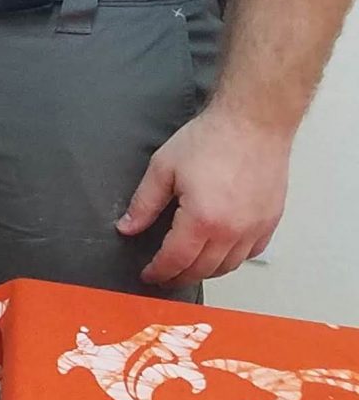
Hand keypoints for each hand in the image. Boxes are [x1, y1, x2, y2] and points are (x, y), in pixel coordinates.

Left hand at [120, 108, 292, 285]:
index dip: (159, 271)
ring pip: (229, 265)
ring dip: (206, 271)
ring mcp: (256, 227)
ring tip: (188, 267)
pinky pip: (251, 252)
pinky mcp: (270, 220)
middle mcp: (233, 230)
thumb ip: (144, 203)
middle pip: (203, 269)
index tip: (148, 275)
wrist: (253, 123)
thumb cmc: (212, 139)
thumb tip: (127, 227)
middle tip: (164, 276)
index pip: (176, 260)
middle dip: (179, 276)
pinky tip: (220, 253)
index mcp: (203, 219)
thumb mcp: (163, 168)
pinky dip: (233, 258)